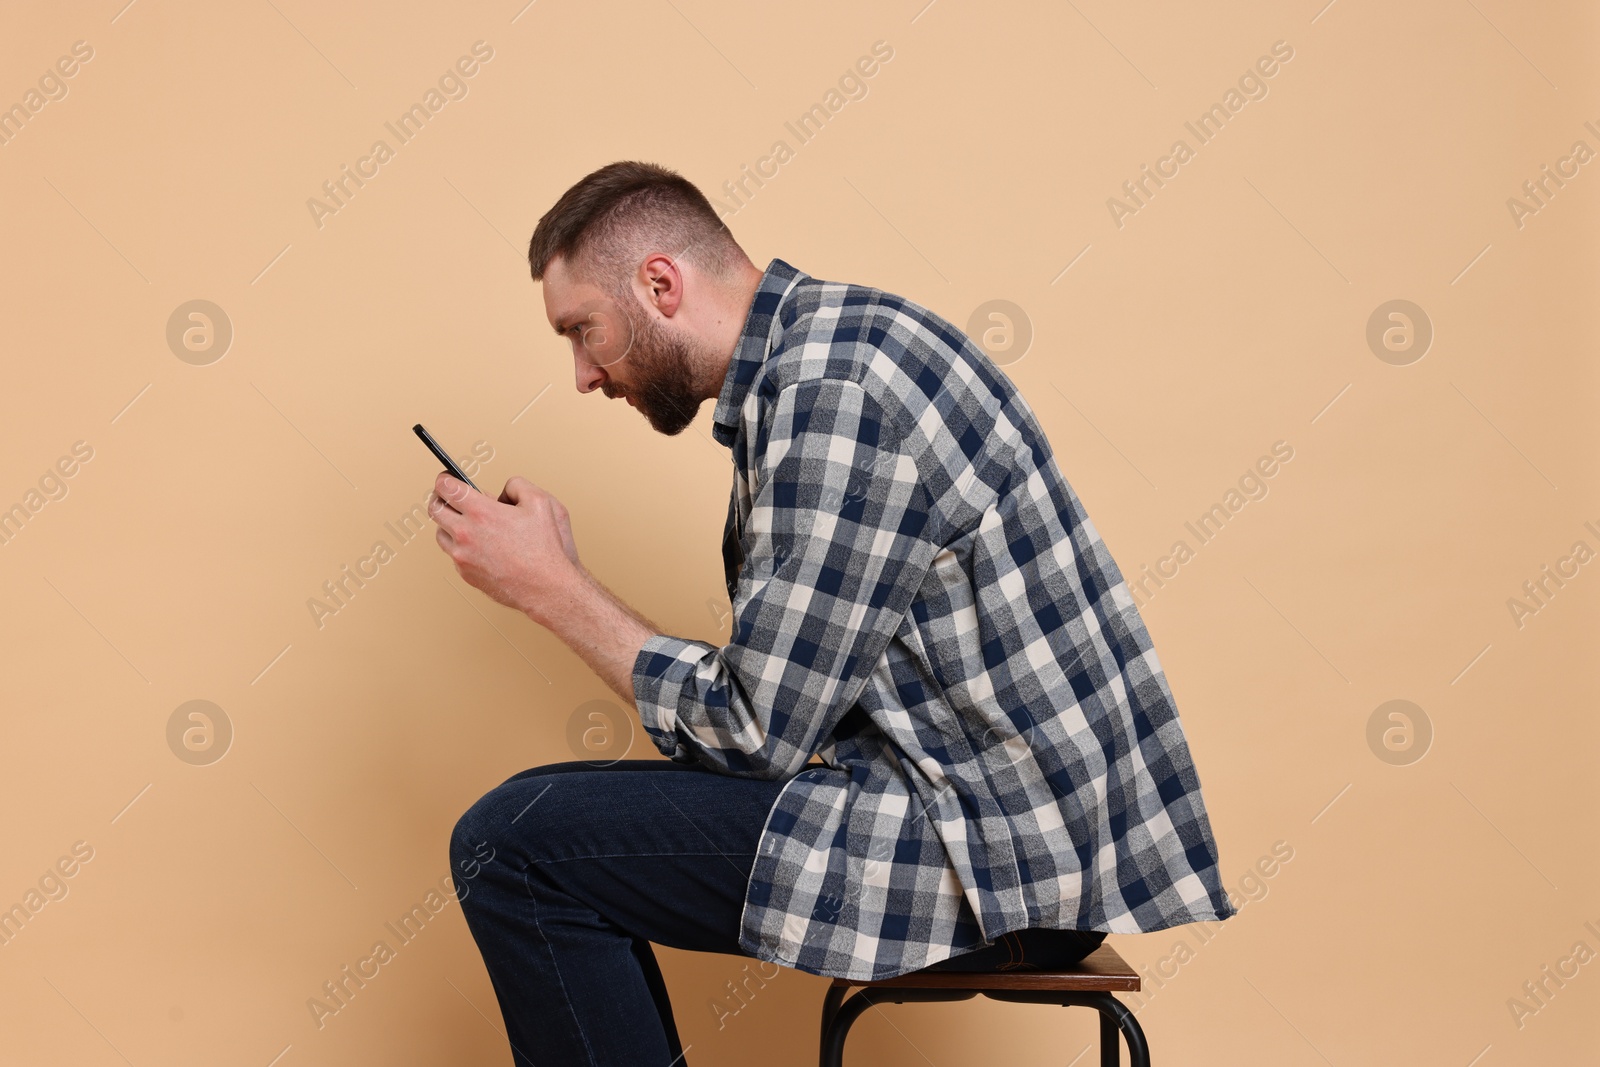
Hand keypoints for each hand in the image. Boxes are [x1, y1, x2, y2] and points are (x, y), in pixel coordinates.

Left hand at [429, 473, 583, 619]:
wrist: (545, 587)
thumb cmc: (545, 548)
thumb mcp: (541, 502)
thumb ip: (517, 485)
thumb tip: (503, 490)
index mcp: (481, 512)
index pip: (446, 488)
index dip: (444, 479)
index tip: (447, 479)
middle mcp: (465, 533)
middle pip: (434, 509)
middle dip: (440, 499)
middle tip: (448, 497)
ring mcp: (462, 556)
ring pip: (440, 534)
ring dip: (448, 525)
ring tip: (464, 523)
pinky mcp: (465, 573)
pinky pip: (453, 555)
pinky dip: (461, 547)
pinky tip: (478, 545)